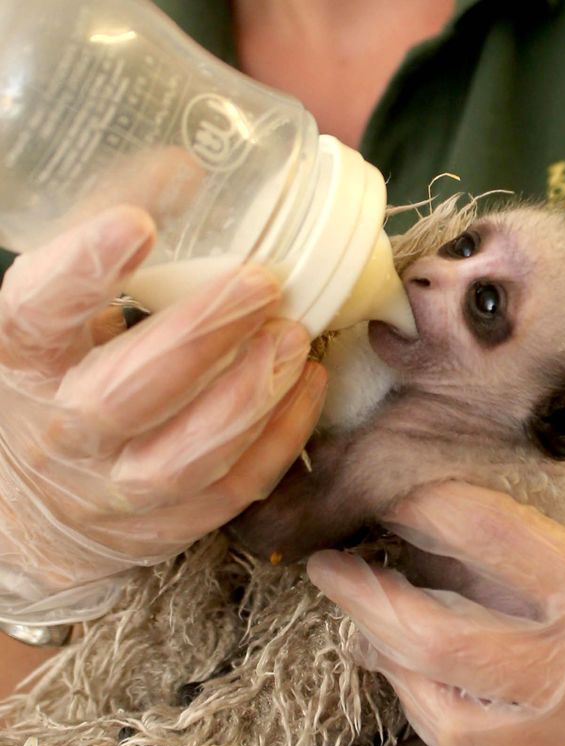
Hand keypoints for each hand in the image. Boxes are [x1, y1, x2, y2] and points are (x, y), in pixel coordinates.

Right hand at [0, 205, 325, 623]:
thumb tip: (188, 169)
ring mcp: (111, 490)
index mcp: (20, 362)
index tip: (140, 224)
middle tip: (263, 284)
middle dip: (200, 336)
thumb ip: (106, 253)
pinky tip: (305, 389)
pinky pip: (227, 492)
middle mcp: (59, 432)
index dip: (81, 270)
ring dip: (248, 396)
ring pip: (183, 459)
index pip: (35, 315)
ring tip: (295, 340)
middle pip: (124, 395)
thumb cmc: (53, 384)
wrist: (30, 508)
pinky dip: (275, 441)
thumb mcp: (55, 319)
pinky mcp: (163, 526)